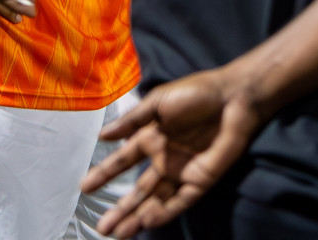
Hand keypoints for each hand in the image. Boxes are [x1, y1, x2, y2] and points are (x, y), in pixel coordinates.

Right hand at [81, 67, 264, 237]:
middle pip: (137, 190)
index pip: (123, 161)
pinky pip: (179, 201)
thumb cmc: (196, 92)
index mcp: (151, 138)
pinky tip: (147, 221)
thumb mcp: (158, 102)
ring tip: (117, 234)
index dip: (104, 174)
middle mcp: (164, 159)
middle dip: (120, 209)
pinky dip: (164, 212)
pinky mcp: (201, 180)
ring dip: (137, 217)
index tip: (84, 187)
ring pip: (155, 201)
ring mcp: (182, 172)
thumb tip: (103, 136)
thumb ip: (132, 121)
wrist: (233, 98)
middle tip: (101, 228)